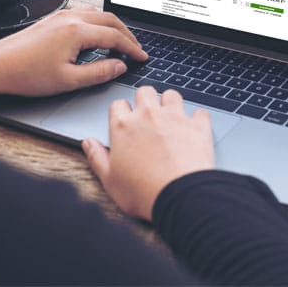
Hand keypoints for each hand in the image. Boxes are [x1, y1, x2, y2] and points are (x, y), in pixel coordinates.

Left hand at [0, 8, 147, 98]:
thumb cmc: (26, 73)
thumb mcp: (68, 80)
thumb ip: (99, 72)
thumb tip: (119, 67)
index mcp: (77, 31)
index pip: (115, 37)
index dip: (132, 49)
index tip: (141, 57)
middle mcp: (72, 18)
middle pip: (111, 20)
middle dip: (128, 35)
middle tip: (136, 50)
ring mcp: (62, 15)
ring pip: (99, 13)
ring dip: (114, 26)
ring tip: (121, 41)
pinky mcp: (54, 17)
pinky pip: (86, 13)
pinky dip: (99, 22)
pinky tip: (98, 33)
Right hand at [82, 85, 214, 220]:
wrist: (180, 196)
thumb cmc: (143, 192)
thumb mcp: (110, 180)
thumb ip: (97, 157)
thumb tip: (88, 143)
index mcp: (124, 126)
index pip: (118, 104)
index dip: (121, 112)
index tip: (124, 121)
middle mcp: (149, 115)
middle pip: (144, 91)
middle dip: (145, 99)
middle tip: (147, 115)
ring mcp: (175, 117)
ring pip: (171, 94)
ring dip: (170, 103)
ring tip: (171, 117)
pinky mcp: (198, 125)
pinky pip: (199, 112)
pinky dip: (198, 119)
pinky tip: (195, 128)